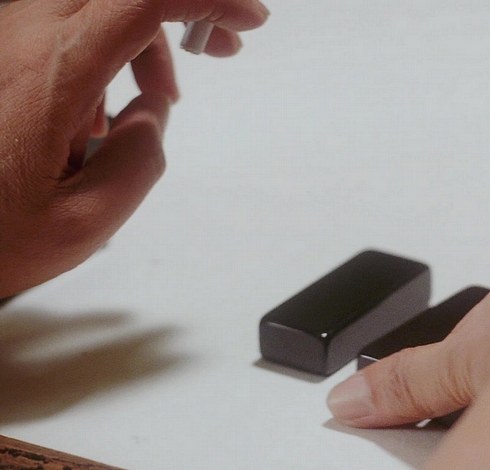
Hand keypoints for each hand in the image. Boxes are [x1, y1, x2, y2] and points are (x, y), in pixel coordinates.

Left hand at [0, 0, 268, 296]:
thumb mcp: (85, 221)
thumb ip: (142, 158)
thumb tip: (150, 111)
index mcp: (52, 71)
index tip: (246, 17)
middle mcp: (22, 37)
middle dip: (185, 9)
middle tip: (222, 45)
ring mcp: (5, 38)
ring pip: (98, 4)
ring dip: (143, 36)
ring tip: (157, 97)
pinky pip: (67, 24)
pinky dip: (107, 49)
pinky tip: (105, 104)